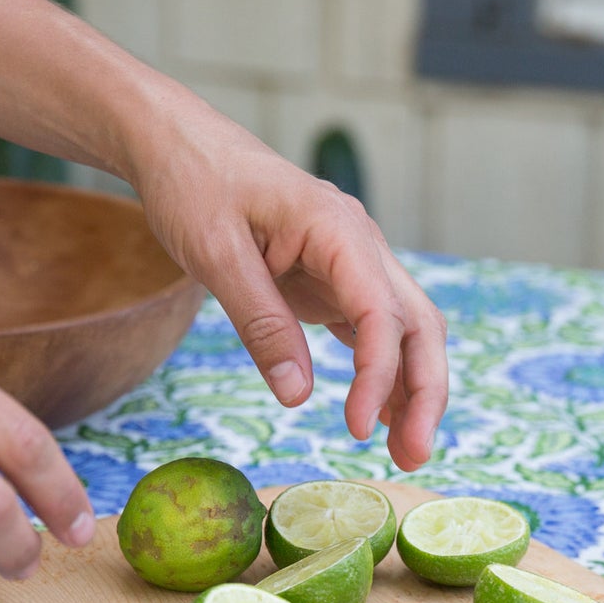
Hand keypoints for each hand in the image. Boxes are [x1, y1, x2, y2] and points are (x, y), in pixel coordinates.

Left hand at [126, 93, 448, 471]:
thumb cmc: (194, 184)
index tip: (354, 427)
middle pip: (418, 325)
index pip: (382, 312)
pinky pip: (375, 330)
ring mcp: (353, 262)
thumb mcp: (216, 256)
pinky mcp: (336, 279)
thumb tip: (298, 396)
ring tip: (404, 453)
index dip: (377, 376)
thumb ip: (261, 324)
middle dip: (425, 394)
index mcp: (337, 228)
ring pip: (407, 331)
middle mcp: (361, 244)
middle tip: (412, 458)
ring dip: (411, 390)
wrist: (179, 144)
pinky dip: (383, 373)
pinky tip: (378, 417)